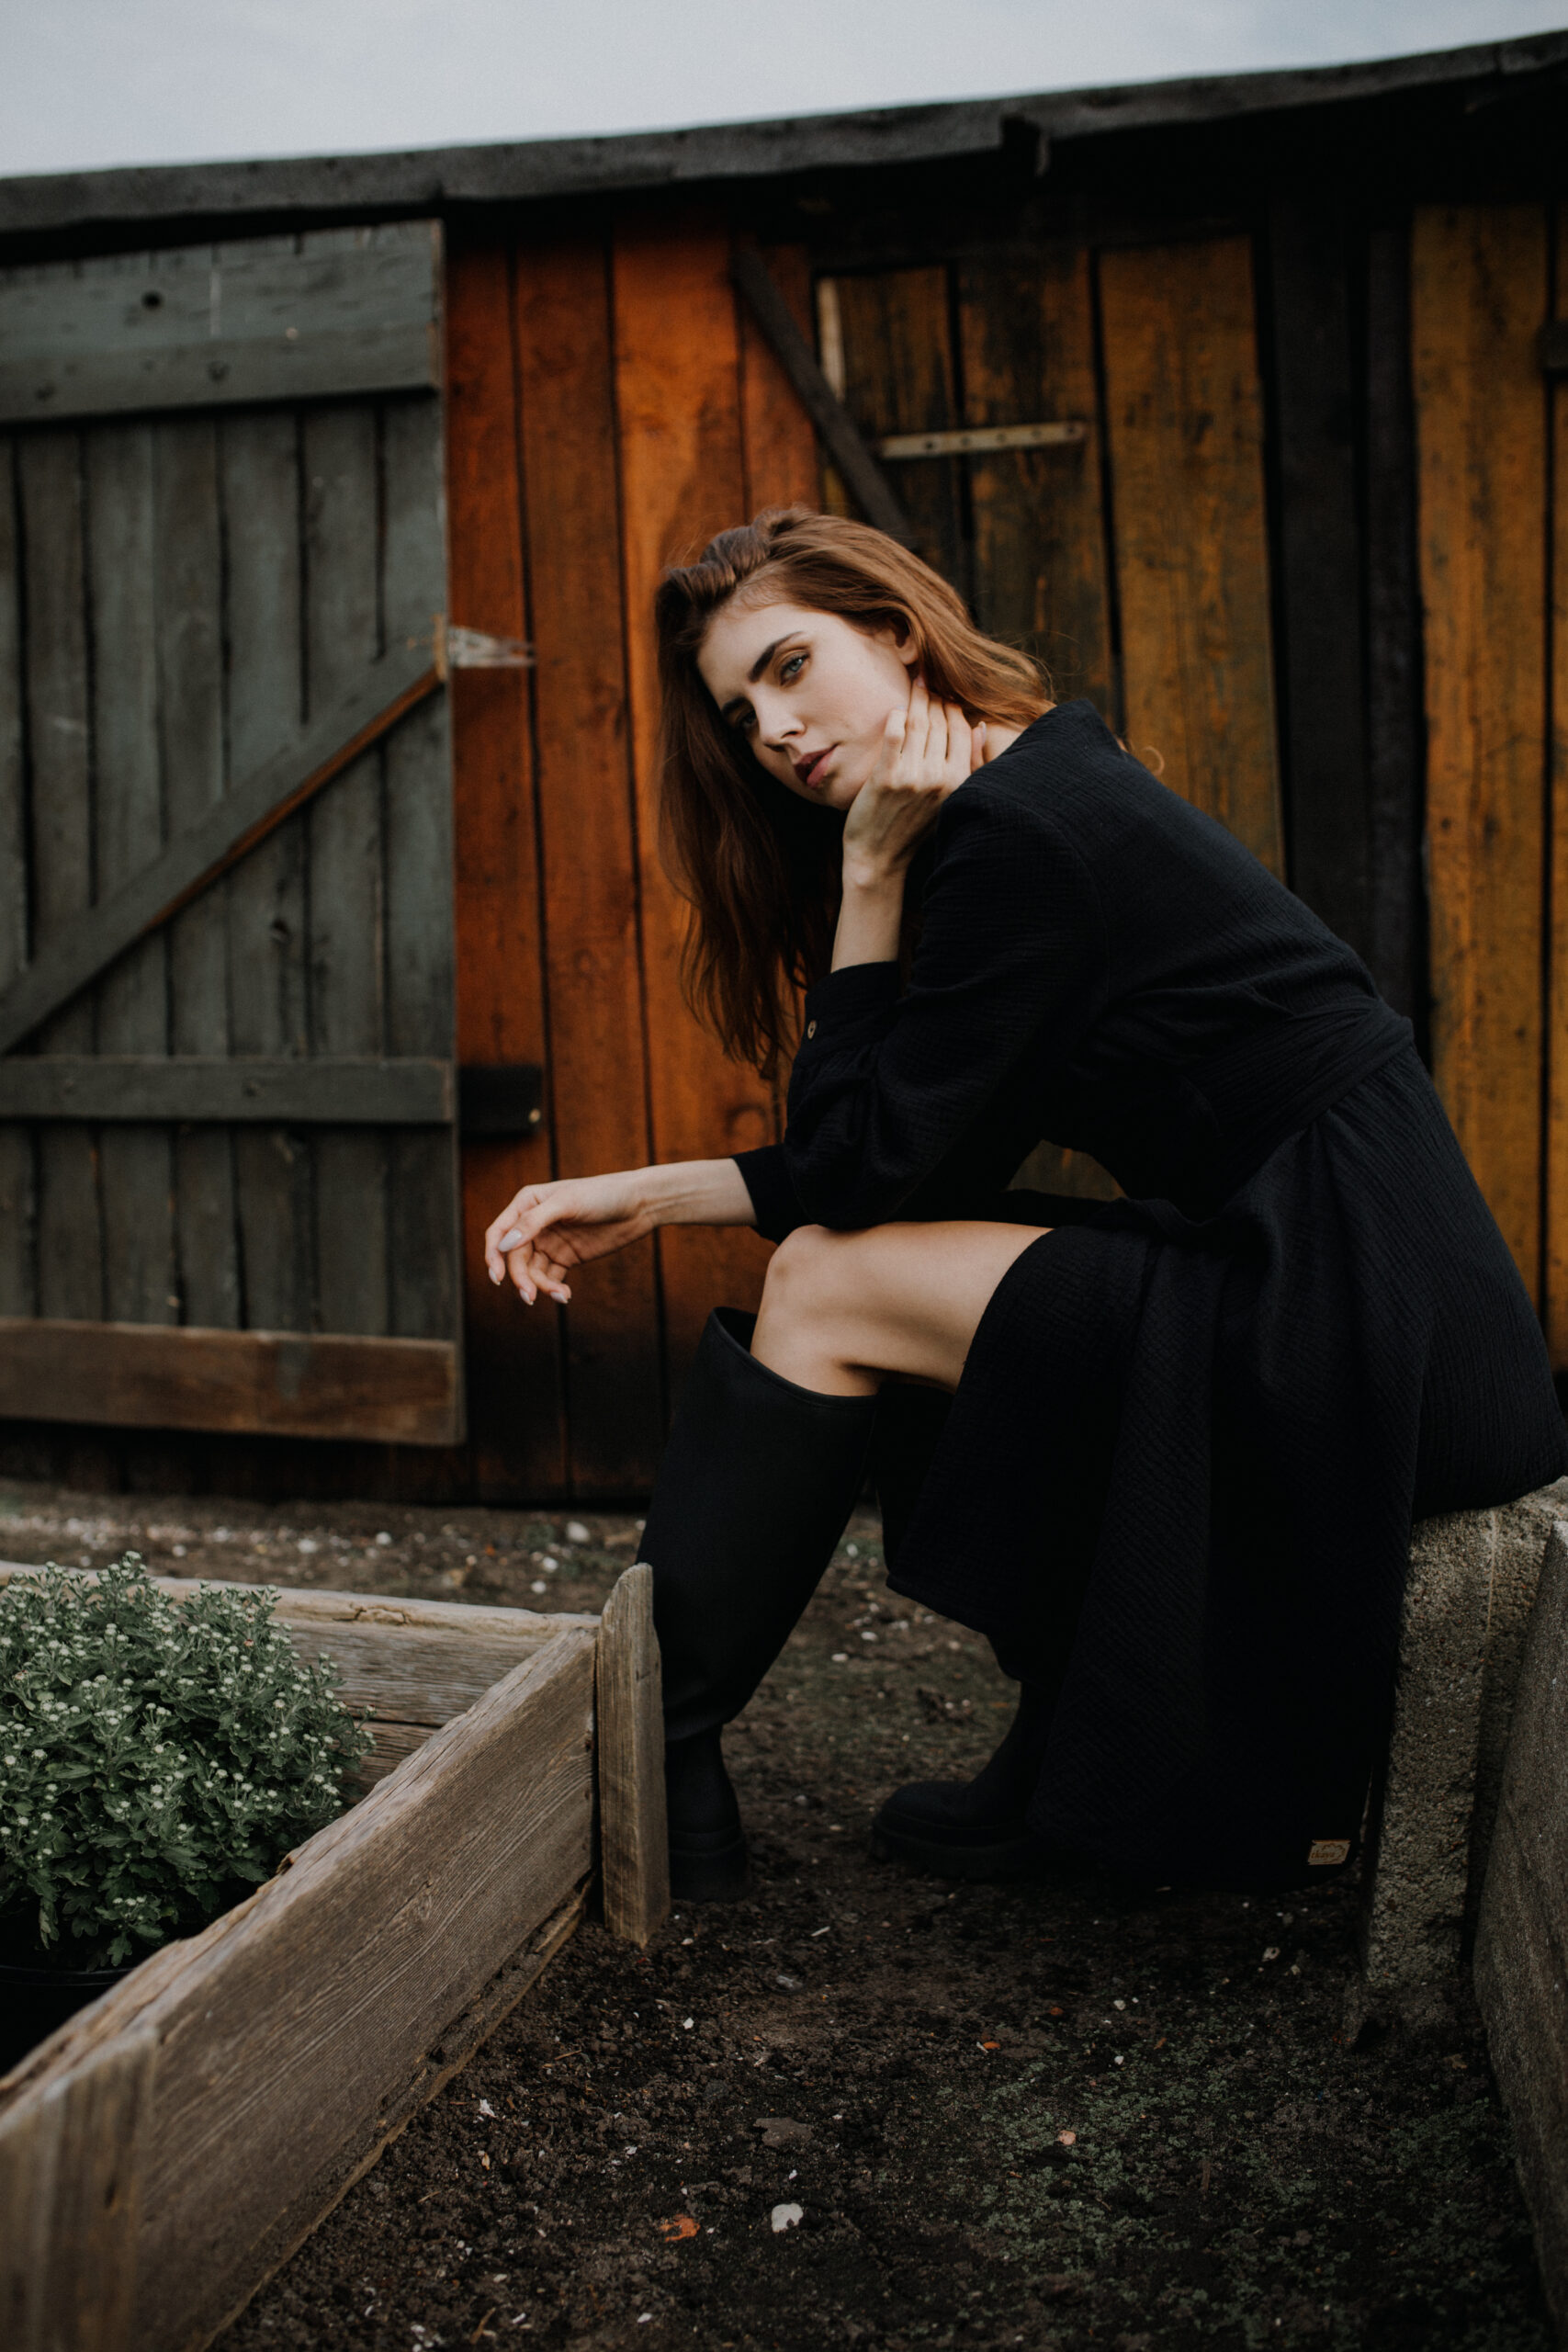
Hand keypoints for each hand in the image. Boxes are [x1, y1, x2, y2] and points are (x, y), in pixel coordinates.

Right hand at [483, 1170, 652, 1305]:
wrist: (639, 1204)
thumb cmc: (602, 1194)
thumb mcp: (567, 1203)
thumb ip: (534, 1222)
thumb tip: (504, 1245)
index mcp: (527, 1203)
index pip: (499, 1233)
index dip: (493, 1255)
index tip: (497, 1277)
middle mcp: (534, 1224)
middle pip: (515, 1258)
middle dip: (520, 1278)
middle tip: (531, 1296)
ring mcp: (550, 1242)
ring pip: (532, 1271)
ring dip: (540, 1286)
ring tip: (560, 1295)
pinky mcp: (566, 1258)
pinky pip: (551, 1278)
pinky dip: (554, 1289)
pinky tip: (565, 1295)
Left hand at [840, 677, 984, 890]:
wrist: (879, 858)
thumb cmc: (914, 829)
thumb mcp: (951, 800)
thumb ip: (968, 765)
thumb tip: (980, 726)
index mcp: (959, 782)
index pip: (960, 730)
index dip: (952, 706)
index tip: (945, 691)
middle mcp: (939, 778)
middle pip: (939, 723)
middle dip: (935, 696)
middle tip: (927, 678)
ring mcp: (912, 777)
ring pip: (919, 723)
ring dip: (917, 698)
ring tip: (916, 683)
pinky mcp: (886, 777)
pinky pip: (894, 733)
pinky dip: (896, 716)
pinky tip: (897, 709)